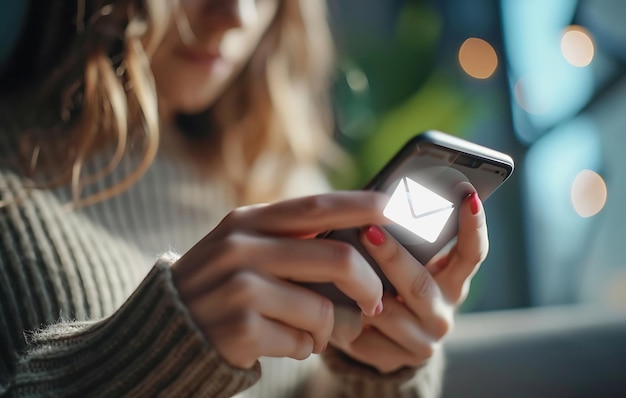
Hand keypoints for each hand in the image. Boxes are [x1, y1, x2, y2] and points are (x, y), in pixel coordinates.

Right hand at [170, 192, 388, 368]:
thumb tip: (356, 237)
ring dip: (330, 329)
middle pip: (337, 258)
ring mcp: (240, 288)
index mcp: (247, 221)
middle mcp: (242, 247)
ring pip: (324, 308)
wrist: (166, 333)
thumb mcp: (241, 248)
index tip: (398, 208)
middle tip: (375, 302)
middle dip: (369, 284)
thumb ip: (287, 238)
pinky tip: (283, 343)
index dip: (363, 206)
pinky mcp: (241, 329)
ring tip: (314, 332)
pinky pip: (302, 341)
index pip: (317, 206)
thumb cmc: (218, 288)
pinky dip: (304, 347)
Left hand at [330, 192, 487, 372]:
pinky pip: (364, 337)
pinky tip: (328, 301)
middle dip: (391, 256)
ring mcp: (421, 341)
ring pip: (386, 312)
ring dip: (360, 290)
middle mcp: (442, 314)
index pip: (472, 254)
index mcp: (454, 283)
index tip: (468, 195)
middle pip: (419, 284)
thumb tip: (381, 199)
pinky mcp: (393, 360)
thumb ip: (407, 239)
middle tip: (368, 229)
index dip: (473, 226)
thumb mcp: (409, 262)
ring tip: (336, 266)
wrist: (387, 340)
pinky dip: (345, 317)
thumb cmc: (393, 283)